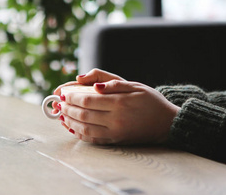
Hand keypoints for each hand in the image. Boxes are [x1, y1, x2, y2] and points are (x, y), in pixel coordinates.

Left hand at [52, 68, 179, 144]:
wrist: (166, 123)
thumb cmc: (151, 101)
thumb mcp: (136, 86)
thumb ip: (114, 84)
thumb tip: (94, 86)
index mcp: (120, 103)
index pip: (88, 100)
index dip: (72, 97)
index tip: (63, 93)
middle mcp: (116, 119)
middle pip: (84, 115)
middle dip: (67, 109)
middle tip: (58, 103)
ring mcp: (115, 132)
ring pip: (85, 129)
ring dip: (70, 121)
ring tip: (61, 114)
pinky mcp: (116, 141)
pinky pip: (93, 139)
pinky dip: (79, 133)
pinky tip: (72, 127)